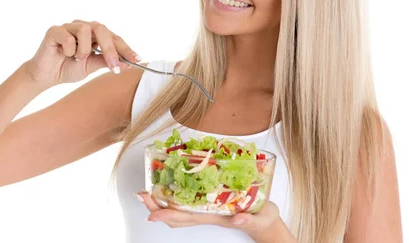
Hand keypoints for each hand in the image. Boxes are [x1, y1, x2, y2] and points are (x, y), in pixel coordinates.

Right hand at [24, 20, 139, 85]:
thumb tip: (129, 63)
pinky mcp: (54, 30)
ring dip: (85, 49)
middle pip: (102, 29)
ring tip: (77, 58)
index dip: (125, 48)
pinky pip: (68, 36)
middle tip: (114, 67)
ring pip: (85, 29)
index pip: (113, 37)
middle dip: (111, 49)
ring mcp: (68, 27)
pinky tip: (64, 55)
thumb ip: (107, 62)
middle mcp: (83, 27)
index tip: (137, 60)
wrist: (46, 76)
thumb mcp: (92, 66)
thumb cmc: (68, 68)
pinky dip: (69, 49)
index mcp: (94, 35)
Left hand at [136, 191, 279, 239]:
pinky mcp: (211, 201)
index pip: (186, 217)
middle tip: (141, 195)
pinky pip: (187, 201)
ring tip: (147, 191)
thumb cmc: (262, 219)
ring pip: (178, 209)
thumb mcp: (260, 218)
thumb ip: (249, 219)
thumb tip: (238, 218)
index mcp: (214, 216)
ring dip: (161, 202)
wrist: (266, 222)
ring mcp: (207, 208)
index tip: (151, 213)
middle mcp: (206, 213)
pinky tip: (169, 185)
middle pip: (176, 214)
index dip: (167, 215)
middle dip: (156, 207)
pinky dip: (174, 195)